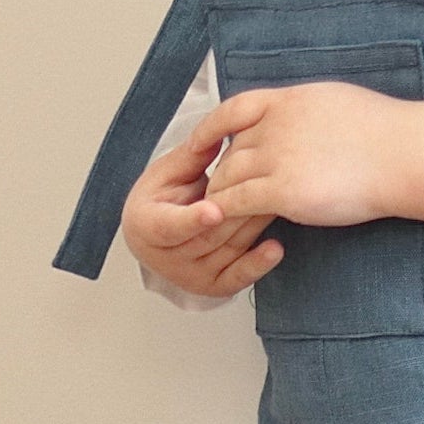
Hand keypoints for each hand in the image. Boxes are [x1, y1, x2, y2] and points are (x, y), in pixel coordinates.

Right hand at [119, 115, 284, 299]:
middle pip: (207, 238)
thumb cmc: (161, 199)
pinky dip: (258, 265)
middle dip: (237, 213)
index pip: (170, 226)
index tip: (214, 210)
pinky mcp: (213, 287)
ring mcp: (190, 277)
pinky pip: (238, 279)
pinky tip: (275, 249)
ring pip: (227, 251)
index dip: (193, 220)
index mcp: (145, 227)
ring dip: (253, 228)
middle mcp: (166, 259)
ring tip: (277, 203)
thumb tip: (214, 137)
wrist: (158, 235)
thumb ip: (191, 157)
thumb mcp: (167, 173)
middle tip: (264, 189)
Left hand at [198, 81, 409, 229]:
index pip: (234, 109)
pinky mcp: (283, 191)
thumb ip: (308, 111)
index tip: (201, 144)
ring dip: (217, 198)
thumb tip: (302, 115)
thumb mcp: (337, 102)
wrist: (404, 155)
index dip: (212, 129)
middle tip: (211, 196)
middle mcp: (276, 125)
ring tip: (213, 216)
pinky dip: (224, 214)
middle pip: (231, 151)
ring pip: (228, 177)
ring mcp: (277, 157)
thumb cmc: (386, 132)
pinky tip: (223, 226)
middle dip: (219, 174)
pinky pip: (238, 202)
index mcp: (288, 101)